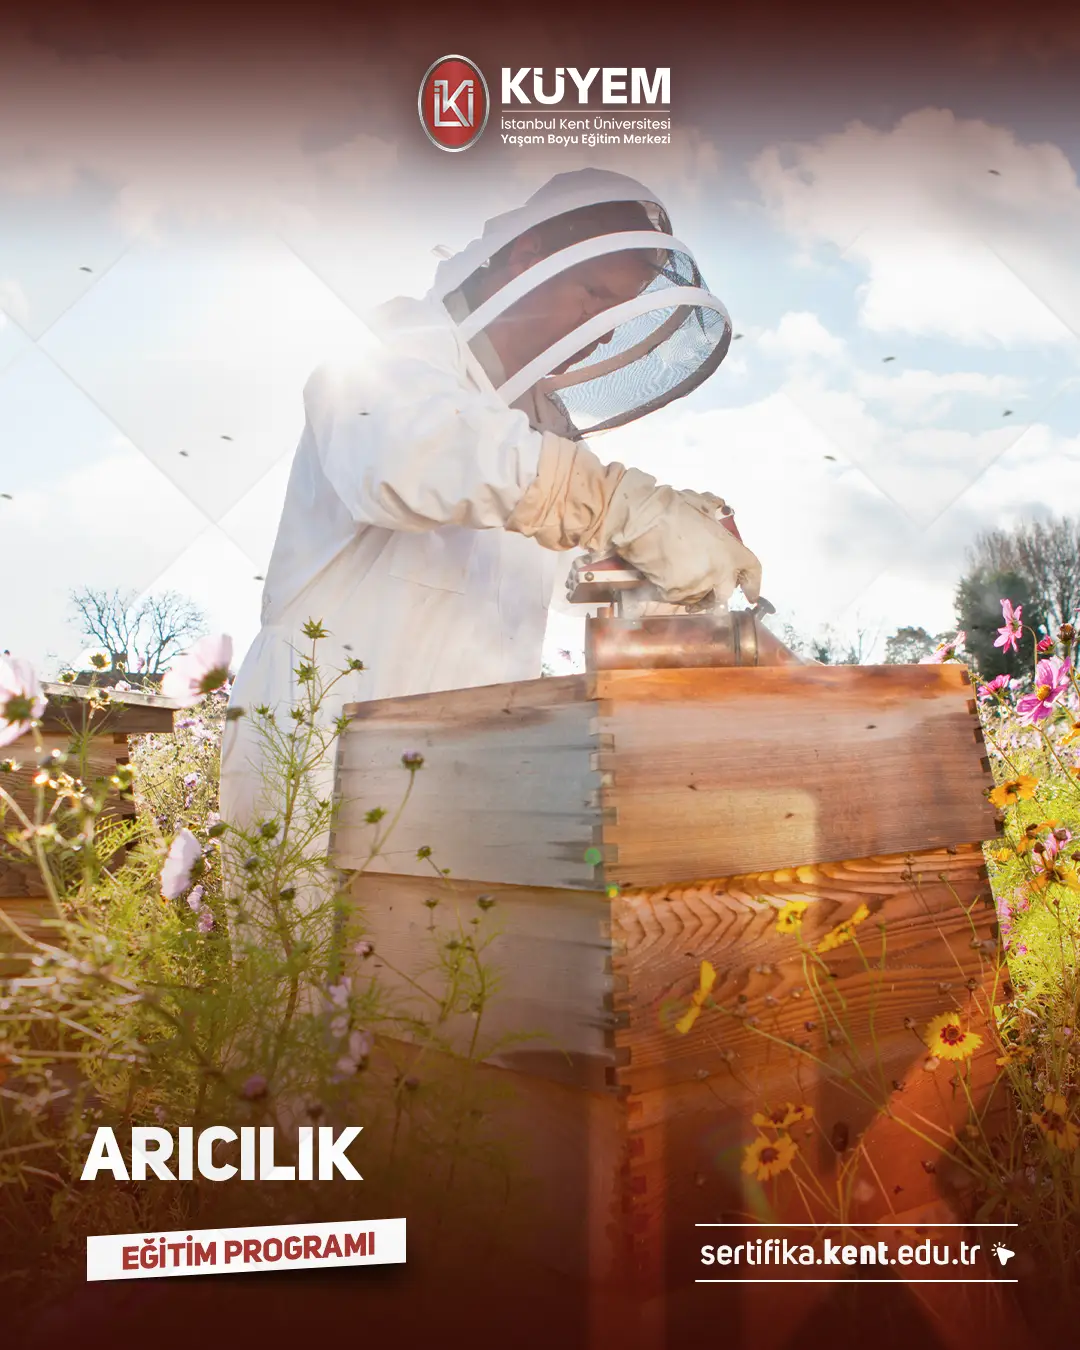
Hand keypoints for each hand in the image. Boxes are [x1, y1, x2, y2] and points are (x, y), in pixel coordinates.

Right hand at [617, 495, 762, 605]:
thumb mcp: (702, 503)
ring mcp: (696, 586)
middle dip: (718, 591)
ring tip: (682, 575)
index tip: (751, 594)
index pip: (752, 573)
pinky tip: (667, 578)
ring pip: (700, 598)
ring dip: (695, 592)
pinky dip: (675, 591)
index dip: (753, 585)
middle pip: (725, 593)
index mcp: (730, 552)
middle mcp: (717, 573)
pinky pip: (678, 599)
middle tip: (708, 584)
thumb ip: (715, 510)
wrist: (643, 521)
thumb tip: (718, 507)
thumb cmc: (672, 509)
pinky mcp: (674, 594)